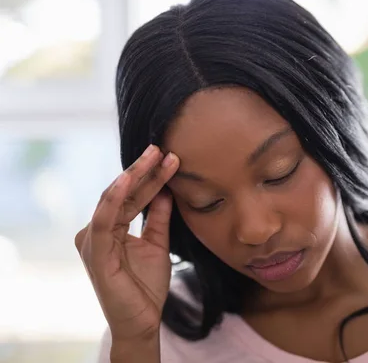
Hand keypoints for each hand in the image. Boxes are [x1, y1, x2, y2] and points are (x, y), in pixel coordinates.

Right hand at [75, 145, 179, 341]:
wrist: (143, 320)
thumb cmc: (146, 285)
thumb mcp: (158, 243)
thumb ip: (159, 217)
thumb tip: (166, 189)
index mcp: (112, 227)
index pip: (133, 196)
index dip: (152, 177)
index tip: (172, 159)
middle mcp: (99, 230)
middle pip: (124, 192)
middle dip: (144, 169)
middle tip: (162, 148)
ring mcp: (94, 240)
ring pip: (115, 198)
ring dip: (135, 175)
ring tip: (154, 155)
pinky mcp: (96, 251)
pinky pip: (105, 219)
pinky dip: (116, 197)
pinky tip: (129, 178)